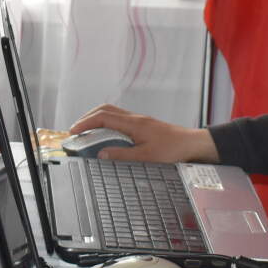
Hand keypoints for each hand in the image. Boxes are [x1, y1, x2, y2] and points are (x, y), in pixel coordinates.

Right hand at [66, 104, 218, 163]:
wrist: (193, 145)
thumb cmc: (174, 150)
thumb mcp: (146, 157)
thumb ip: (122, 155)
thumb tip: (102, 154)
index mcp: (134, 124)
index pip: (103, 117)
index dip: (85, 123)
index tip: (73, 131)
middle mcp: (135, 119)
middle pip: (105, 110)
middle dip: (87, 118)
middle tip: (76, 130)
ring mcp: (140, 121)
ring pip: (112, 113)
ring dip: (97, 120)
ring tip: (87, 132)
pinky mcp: (144, 126)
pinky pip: (120, 119)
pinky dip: (108, 124)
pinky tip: (107, 135)